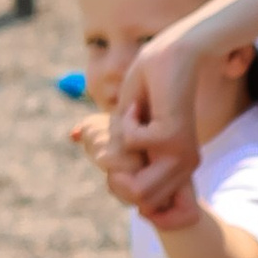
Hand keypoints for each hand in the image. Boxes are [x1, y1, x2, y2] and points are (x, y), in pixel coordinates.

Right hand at [105, 27, 208, 213]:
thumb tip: (75, 137)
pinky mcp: (171, 138)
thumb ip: (112, 141)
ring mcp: (179, 155)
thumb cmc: (152, 81)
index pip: (144, 203)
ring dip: (120, 149)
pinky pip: (129, 144)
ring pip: (136, 187)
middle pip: (138, 201)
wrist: (176, 53)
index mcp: (177, 166)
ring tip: (132, 117)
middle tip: (122, 132)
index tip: (117, 149)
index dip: (120, 183)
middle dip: (116, 173)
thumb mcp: (127, 118)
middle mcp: (183, 166)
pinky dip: (124, 122)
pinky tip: (137, 104)